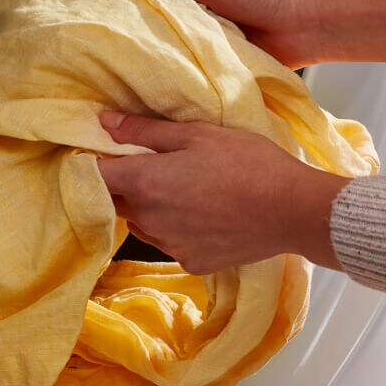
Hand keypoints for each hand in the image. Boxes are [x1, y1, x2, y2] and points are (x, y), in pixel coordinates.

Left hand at [95, 111, 348, 274]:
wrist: (291, 209)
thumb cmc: (246, 162)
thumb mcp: (196, 134)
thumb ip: (144, 131)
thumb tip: (103, 124)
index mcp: (145, 182)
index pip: (94, 175)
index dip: (95, 163)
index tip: (110, 152)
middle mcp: (148, 219)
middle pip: (117, 201)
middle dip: (127, 185)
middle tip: (158, 166)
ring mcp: (169, 245)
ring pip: (142, 224)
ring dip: (151, 208)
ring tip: (185, 190)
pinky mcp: (191, 262)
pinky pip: (171, 243)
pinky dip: (178, 229)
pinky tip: (205, 215)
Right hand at [111, 0, 322, 67]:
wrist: (301, 25)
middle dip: (128, 3)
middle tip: (91, 12)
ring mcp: (201, 23)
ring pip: (164, 26)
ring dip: (148, 33)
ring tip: (109, 41)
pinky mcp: (209, 50)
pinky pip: (181, 53)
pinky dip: (168, 56)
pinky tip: (144, 63)